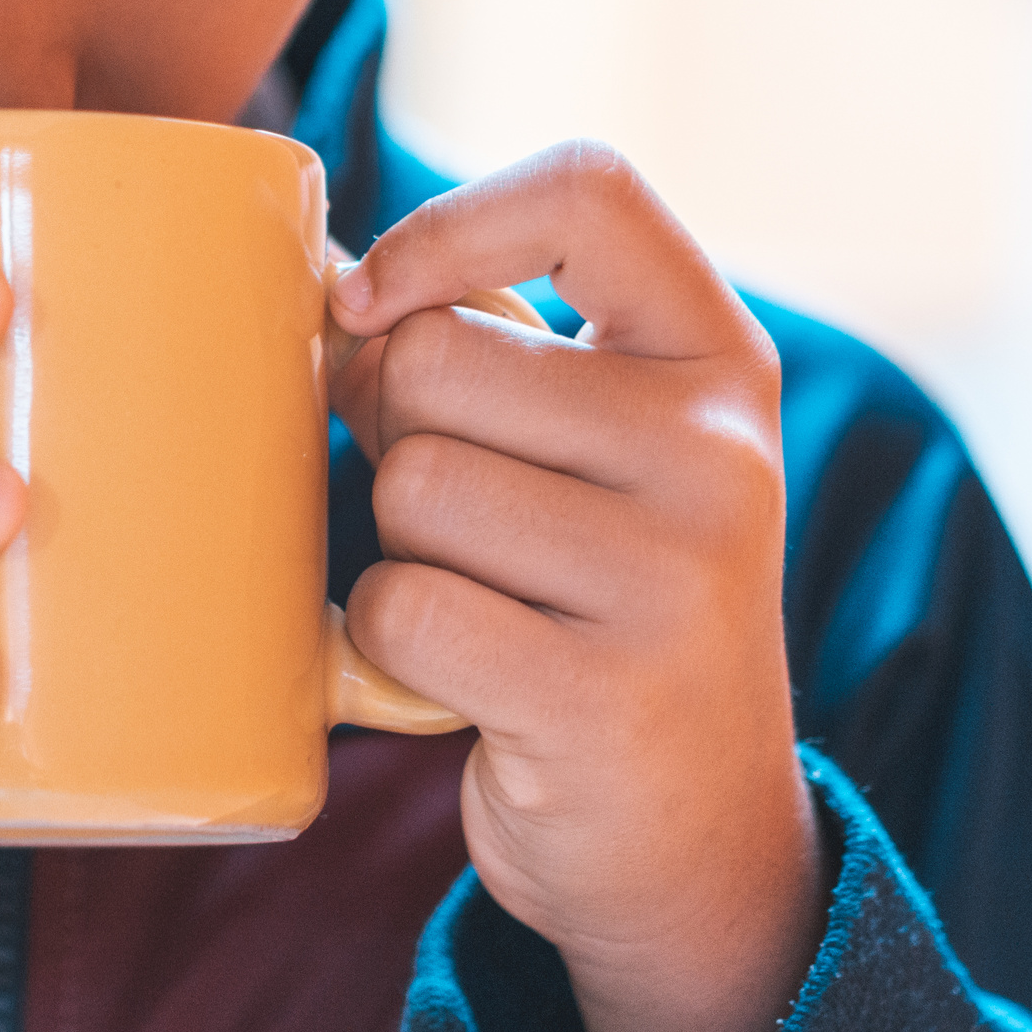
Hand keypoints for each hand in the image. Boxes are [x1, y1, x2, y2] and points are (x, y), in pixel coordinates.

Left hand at [330, 145, 823, 1031]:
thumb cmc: (595, 600)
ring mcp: (675, 577)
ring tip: (485, 604)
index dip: (448, 225)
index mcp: (718, 361)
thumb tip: (312, 274)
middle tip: (463, 519)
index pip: (589, 193)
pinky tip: (461, 674)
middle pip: (438, 358)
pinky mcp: (601, 695)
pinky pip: (399, 605)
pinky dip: (383, 644)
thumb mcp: (592, 452)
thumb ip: (486, 349)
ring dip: (401, 550)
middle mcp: (719, 453)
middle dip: (398, 434)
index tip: (369, 296)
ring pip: (410, 483)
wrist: (693, 838)